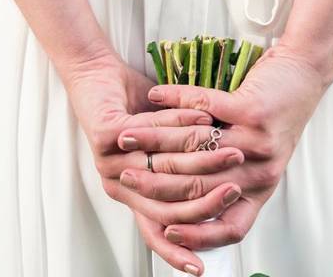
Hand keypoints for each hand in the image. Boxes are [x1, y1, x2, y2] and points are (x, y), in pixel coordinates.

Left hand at [65, 53, 245, 272]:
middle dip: (206, 201)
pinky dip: (181, 124)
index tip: (206, 266)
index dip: (182, 249)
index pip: (158, 232)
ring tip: (231, 150)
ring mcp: (111, 161)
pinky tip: (203, 116)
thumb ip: (189, 170)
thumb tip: (229, 193)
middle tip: (235, 190)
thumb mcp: (169, 146)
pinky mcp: (107, 135)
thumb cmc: (133, 111)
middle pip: (165, 209)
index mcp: (132, 194)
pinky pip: (154, 133)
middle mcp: (119, 184)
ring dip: (202, 158)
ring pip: (165, 170)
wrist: (97, 76)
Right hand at [117, 41, 328, 251]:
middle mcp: (261, 172)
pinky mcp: (254, 112)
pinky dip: (176, 99)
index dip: (197, 237)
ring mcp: (258, 144)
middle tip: (127, 178)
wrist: (303, 74)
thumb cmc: (273, 112)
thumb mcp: (252, 155)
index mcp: (259, 189)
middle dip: (157, 187)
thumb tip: (176, 194)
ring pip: (196, 152)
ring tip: (130, 137)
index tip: (167, 231)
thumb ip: (222, 176)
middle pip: (201, 190)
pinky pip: (205, 107)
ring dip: (156, 142)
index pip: (231, 228)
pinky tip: (156, 95)